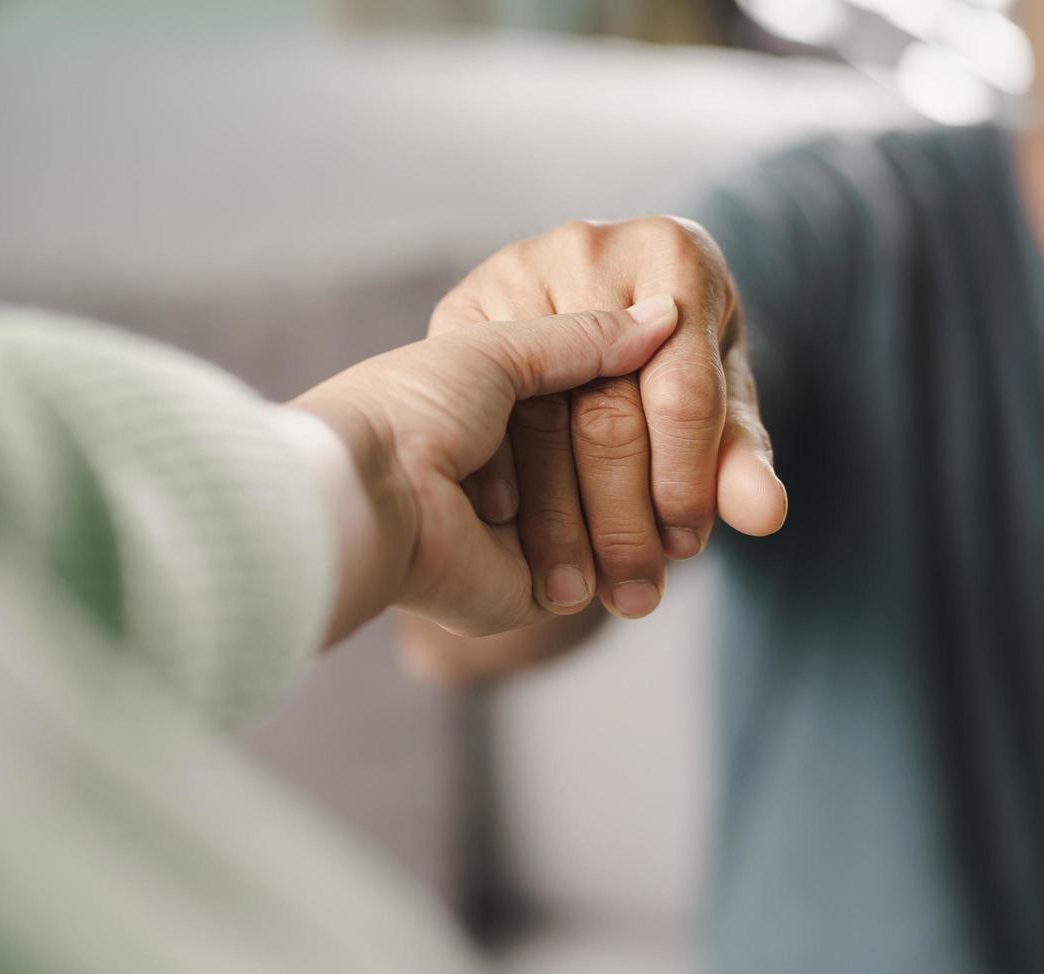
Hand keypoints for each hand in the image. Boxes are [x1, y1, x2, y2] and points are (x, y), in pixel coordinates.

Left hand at [293, 297, 681, 638]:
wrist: (376, 496)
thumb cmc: (416, 408)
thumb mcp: (499, 347)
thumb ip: (583, 337)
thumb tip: (667, 317)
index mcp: (494, 406)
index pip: (597, 394)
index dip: (632, 385)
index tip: (666, 372)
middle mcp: (514, 469)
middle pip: (612, 456)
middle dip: (632, 456)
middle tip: (663, 438)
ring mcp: (530, 532)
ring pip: (618, 516)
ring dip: (623, 508)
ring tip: (613, 495)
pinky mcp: (537, 588)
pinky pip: (604, 572)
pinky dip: (619, 553)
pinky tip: (638, 535)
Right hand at [430, 217, 786, 621]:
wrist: (599, 298)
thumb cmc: (675, 357)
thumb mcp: (717, 400)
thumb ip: (738, 455)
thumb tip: (765, 516)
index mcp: (675, 253)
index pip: (683, 392)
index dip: (685, 482)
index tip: (684, 551)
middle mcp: (590, 248)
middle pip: (605, 412)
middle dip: (621, 518)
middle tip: (633, 596)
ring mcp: (517, 273)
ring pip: (536, 423)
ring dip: (558, 523)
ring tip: (581, 593)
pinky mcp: (461, 305)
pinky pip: (480, 414)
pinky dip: (501, 490)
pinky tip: (517, 550)